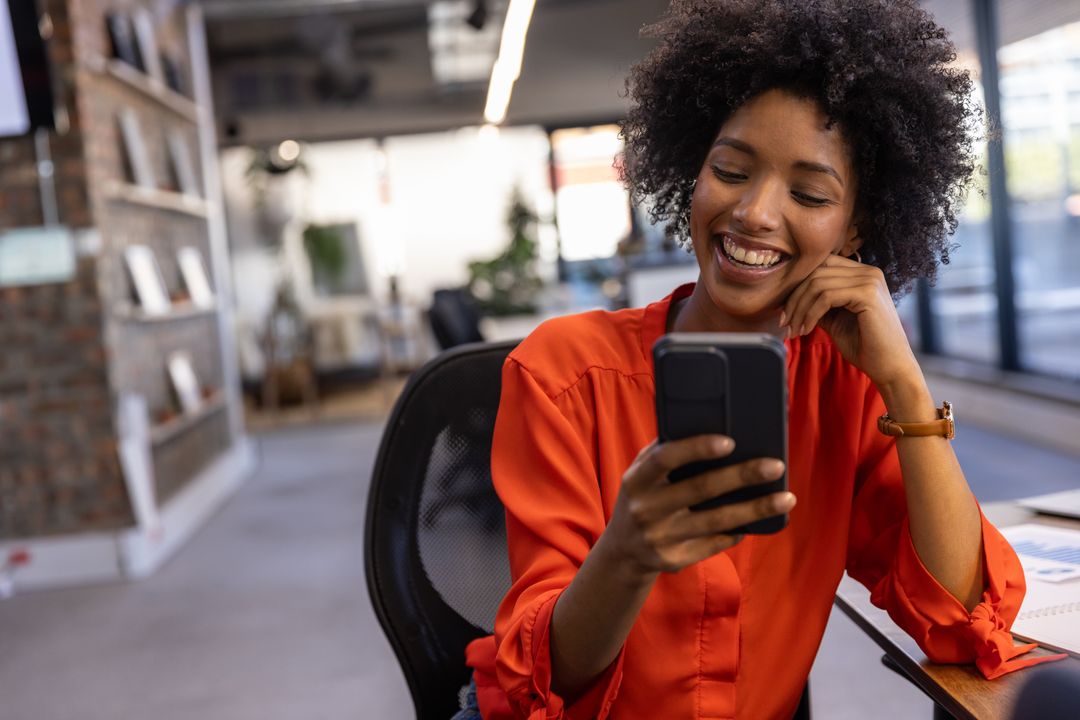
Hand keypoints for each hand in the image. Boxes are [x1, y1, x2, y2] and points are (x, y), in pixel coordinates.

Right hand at [601, 435, 794, 577]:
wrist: (623, 551)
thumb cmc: (643, 497)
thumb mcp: (641, 474)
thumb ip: (665, 452)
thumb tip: (711, 425)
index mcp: (636, 480)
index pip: (666, 458)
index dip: (697, 448)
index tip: (730, 442)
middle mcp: (645, 509)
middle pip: (701, 489)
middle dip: (742, 476)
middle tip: (775, 466)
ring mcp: (660, 537)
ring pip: (717, 520)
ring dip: (755, 509)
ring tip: (786, 499)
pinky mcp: (673, 559)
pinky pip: (715, 543)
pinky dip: (738, 530)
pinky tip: (757, 521)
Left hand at [780, 254, 919, 389]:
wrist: (889, 367)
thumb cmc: (863, 345)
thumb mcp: (834, 319)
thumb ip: (817, 303)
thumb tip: (788, 297)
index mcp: (861, 274)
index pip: (820, 266)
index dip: (797, 286)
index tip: (784, 311)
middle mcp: (868, 271)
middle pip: (815, 272)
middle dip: (794, 298)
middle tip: (784, 322)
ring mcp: (869, 280)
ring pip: (817, 283)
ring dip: (799, 308)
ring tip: (794, 329)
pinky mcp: (868, 293)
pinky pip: (825, 296)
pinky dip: (810, 313)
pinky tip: (806, 329)